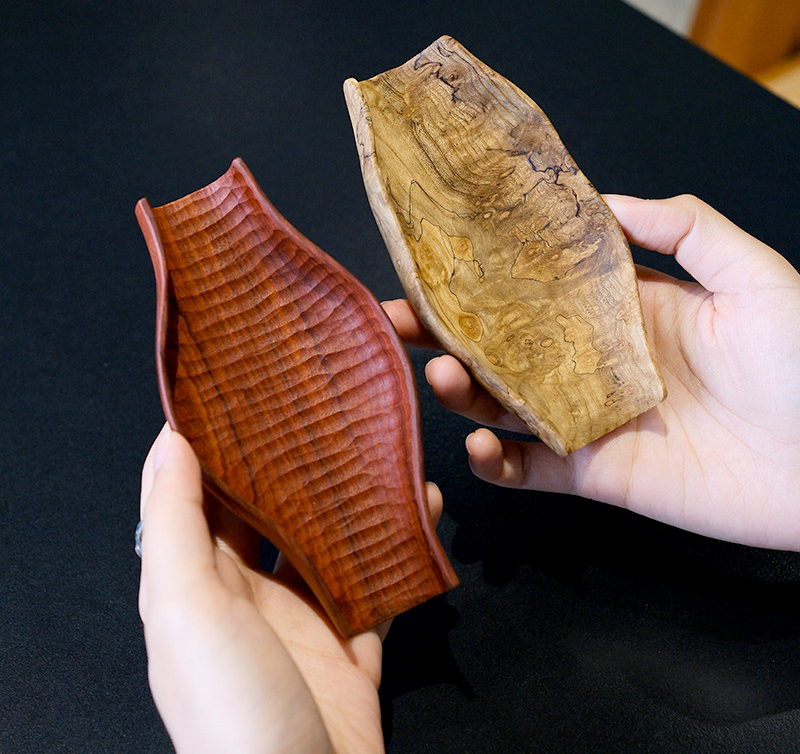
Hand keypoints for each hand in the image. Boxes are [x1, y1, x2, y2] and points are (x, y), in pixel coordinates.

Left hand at [138, 424, 442, 752]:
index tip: (239, 385)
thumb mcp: (189, 607)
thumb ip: (176, 523)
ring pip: (331, 537)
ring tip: (379, 446)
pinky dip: (402, 542)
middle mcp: (247, 592)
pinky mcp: (353, 637)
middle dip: (293, 459)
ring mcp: (305, 615)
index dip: (212, 441)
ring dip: (353, 497)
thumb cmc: (232, 704)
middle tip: (322, 402)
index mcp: (197, 581)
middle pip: (271, 509)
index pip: (197, 493)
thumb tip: (171, 440)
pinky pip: (381, 577)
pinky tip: (422, 506)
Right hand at [385, 194, 799, 550]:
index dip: (486, 274)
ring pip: (503, 404)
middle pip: (501, 345)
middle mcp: (591, 362)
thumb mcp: (751, 274)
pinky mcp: (594, 474)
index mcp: (620, 310)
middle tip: (395, 321)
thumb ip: (683, 227)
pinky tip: (477, 444)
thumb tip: (604, 199)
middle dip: (446, 333)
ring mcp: (588, 418)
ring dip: (461, 392)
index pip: (535, 286)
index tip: (439, 258)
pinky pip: (529, 469)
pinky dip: (495, 462)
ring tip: (437, 377)